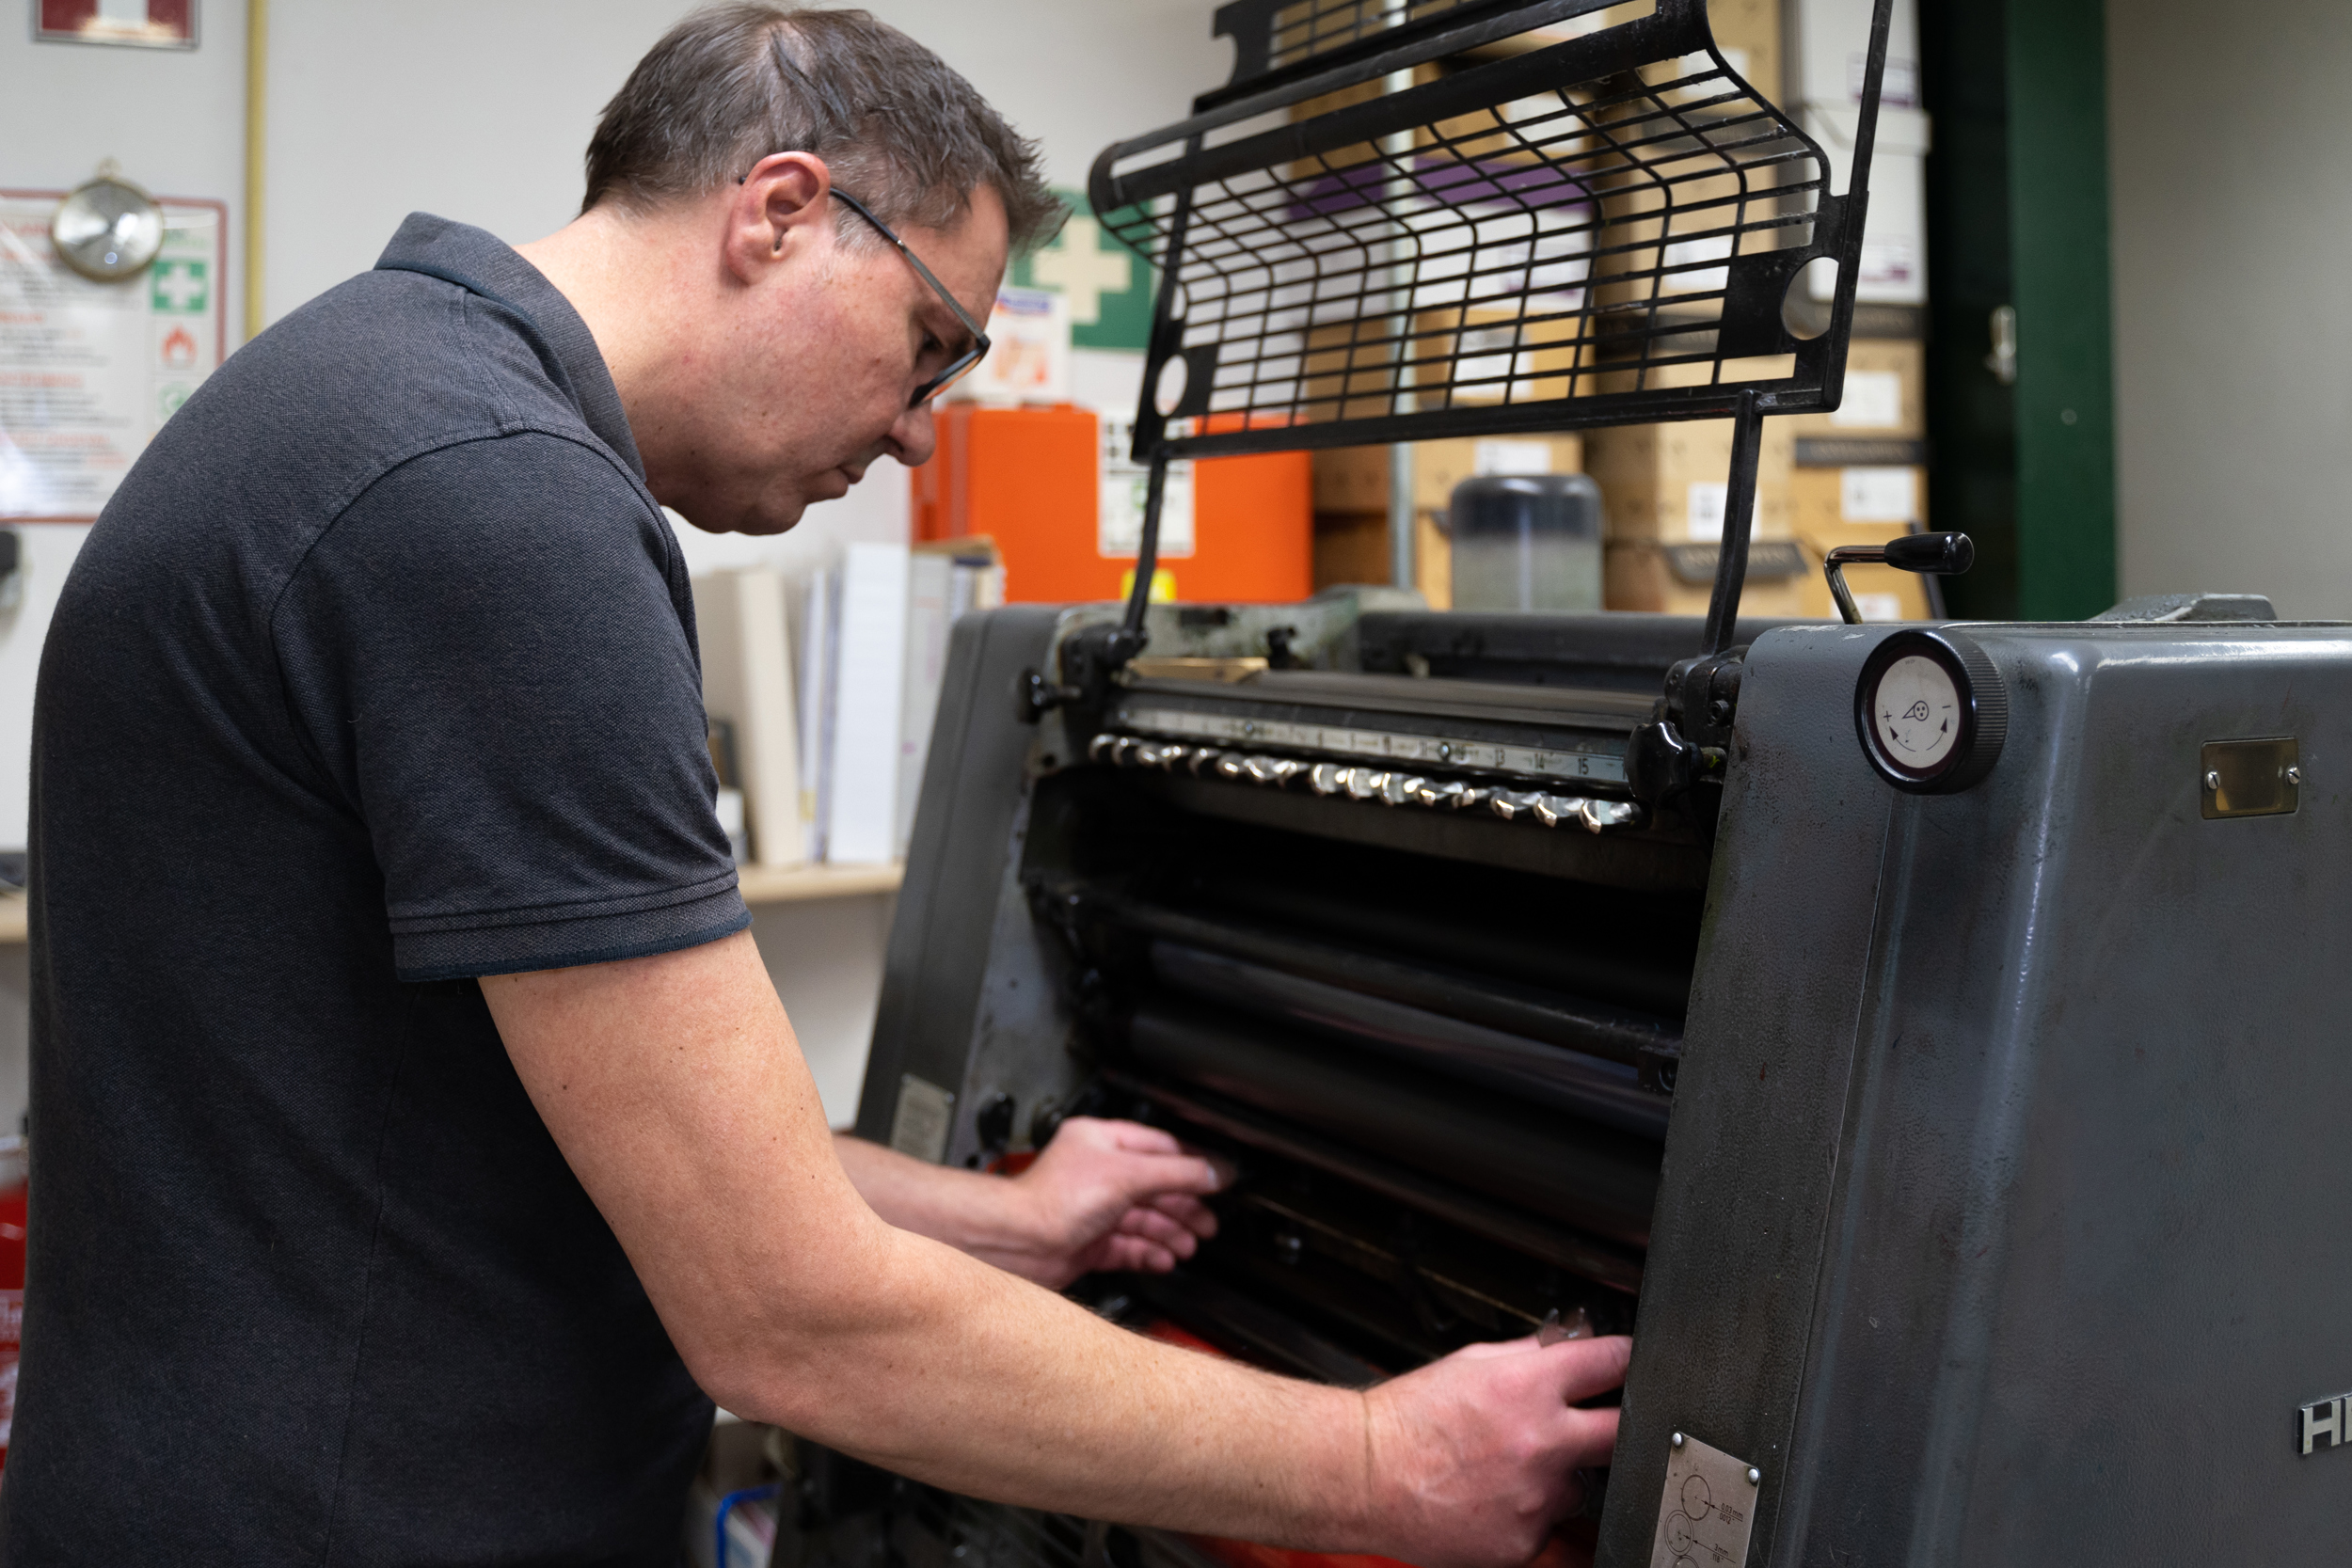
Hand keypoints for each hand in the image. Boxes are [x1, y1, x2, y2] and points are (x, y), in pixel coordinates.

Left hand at [993, 1117, 1228, 1288]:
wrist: (1018, 1243)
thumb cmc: (1052, 1199)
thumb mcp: (1128, 1175)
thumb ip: (1177, 1173)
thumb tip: (1217, 1171)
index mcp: (1102, 1142)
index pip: (1159, 1148)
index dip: (1191, 1165)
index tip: (1218, 1178)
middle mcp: (1097, 1174)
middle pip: (1154, 1187)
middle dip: (1184, 1206)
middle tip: (1208, 1221)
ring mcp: (1093, 1211)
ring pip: (1143, 1220)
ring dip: (1170, 1233)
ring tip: (1190, 1244)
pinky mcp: (1089, 1244)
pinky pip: (1129, 1247)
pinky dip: (1150, 1253)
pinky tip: (1165, 1258)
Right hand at [1357, 1333, 1629, 1567]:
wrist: (1367, 1476)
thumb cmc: (1409, 1418)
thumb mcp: (1471, 1362)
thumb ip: (1531, 1353)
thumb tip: (1572, 1343)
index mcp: (1528, 1386)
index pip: (1612, 1362)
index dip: (1625, 1359)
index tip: (1627, 1364)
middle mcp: (1542, 1441)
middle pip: (1623, 1431)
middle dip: (1616, 1422)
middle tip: (1594, 1423)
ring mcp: (1537, 1496)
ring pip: (1581, 1485)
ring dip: (1559, 1474)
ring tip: (1511, 1466)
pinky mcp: (1525, 1539)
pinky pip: (1549, 1523)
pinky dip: (1530, 1510)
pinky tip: (1495, 1495)